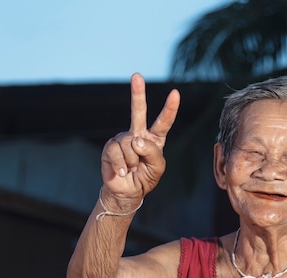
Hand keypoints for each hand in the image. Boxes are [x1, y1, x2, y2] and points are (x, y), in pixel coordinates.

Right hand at [101, 73, 179, 205]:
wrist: (127, 192)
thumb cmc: (145, 178)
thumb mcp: (157, 167)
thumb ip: (152, 152)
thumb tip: (135, 139)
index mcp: (154, 138)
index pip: (163, 122)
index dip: (169, 108)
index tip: (175, 93)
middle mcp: (137, 134)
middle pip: (138, 112)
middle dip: (137, 93)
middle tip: (137, 75)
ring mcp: (123, 139)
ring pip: (130, 145)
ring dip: (132, 161)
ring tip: (132, 168)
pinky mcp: (110, 147)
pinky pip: (117, 152)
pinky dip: (121, 165)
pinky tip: (122, 172)